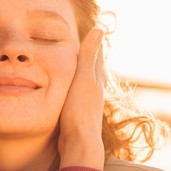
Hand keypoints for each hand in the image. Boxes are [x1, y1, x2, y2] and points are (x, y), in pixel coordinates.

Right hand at [58, 27, 105, 169]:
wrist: (79, 142)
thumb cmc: (79, 109)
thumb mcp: (82, 77)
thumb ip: (89, 55)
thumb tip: (100, 29)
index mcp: (96, 79)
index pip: (97, 56)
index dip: (94, 43)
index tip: (94, 31)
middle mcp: (95, 91)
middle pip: (94, 70)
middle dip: (90, 58)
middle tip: (85, 46)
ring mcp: (88, 104)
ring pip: (86, 84)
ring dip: (82, 74)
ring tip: (76, 68)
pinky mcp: (80, 116)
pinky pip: (78, 96)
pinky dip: (75, 89)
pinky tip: (70, 94)